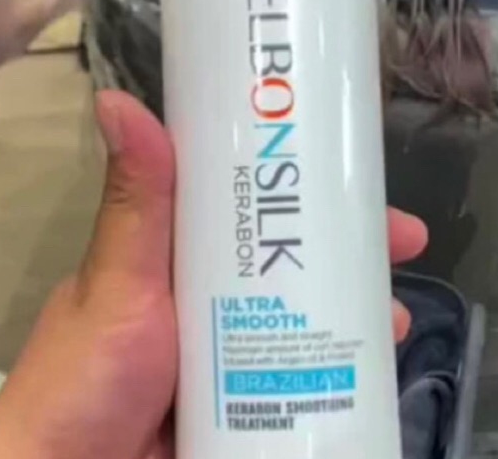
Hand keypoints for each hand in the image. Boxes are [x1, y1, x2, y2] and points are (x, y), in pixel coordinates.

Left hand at [0, 91, 427, 458]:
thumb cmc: (91, 374)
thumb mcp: (120, 285)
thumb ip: (136, 207)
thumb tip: (116, 100)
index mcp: (180, 255)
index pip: (251, 203)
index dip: (304, 184)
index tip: (355, 169)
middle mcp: (209, 295)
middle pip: (292, 258)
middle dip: (353, 247)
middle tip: (406, 241)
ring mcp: (229, 349)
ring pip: (304, 314)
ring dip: (356, 309)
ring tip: (398, 317)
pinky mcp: (243, 397)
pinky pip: (301, 371)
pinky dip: (340, 366)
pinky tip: (376, 366)